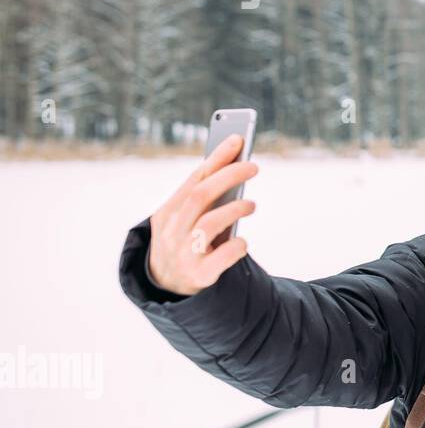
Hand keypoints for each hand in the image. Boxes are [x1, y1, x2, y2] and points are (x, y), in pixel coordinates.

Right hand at [146, 133, 258, 295]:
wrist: (168, 288)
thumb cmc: (185, 242)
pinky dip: (237, 246)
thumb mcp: (184, 219)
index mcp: (167, 213)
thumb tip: (235, 166)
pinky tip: (242, 243)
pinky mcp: (199, 275)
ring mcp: (183, 254)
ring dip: (235, 209)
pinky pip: (222, 257)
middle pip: (201, 195)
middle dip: (229, 176)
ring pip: (210, 223)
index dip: (217, 158)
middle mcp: (172, 232)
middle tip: (253, 167)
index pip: (194, 179)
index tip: (238, 139)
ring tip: (251, 204)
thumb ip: (204, 198)